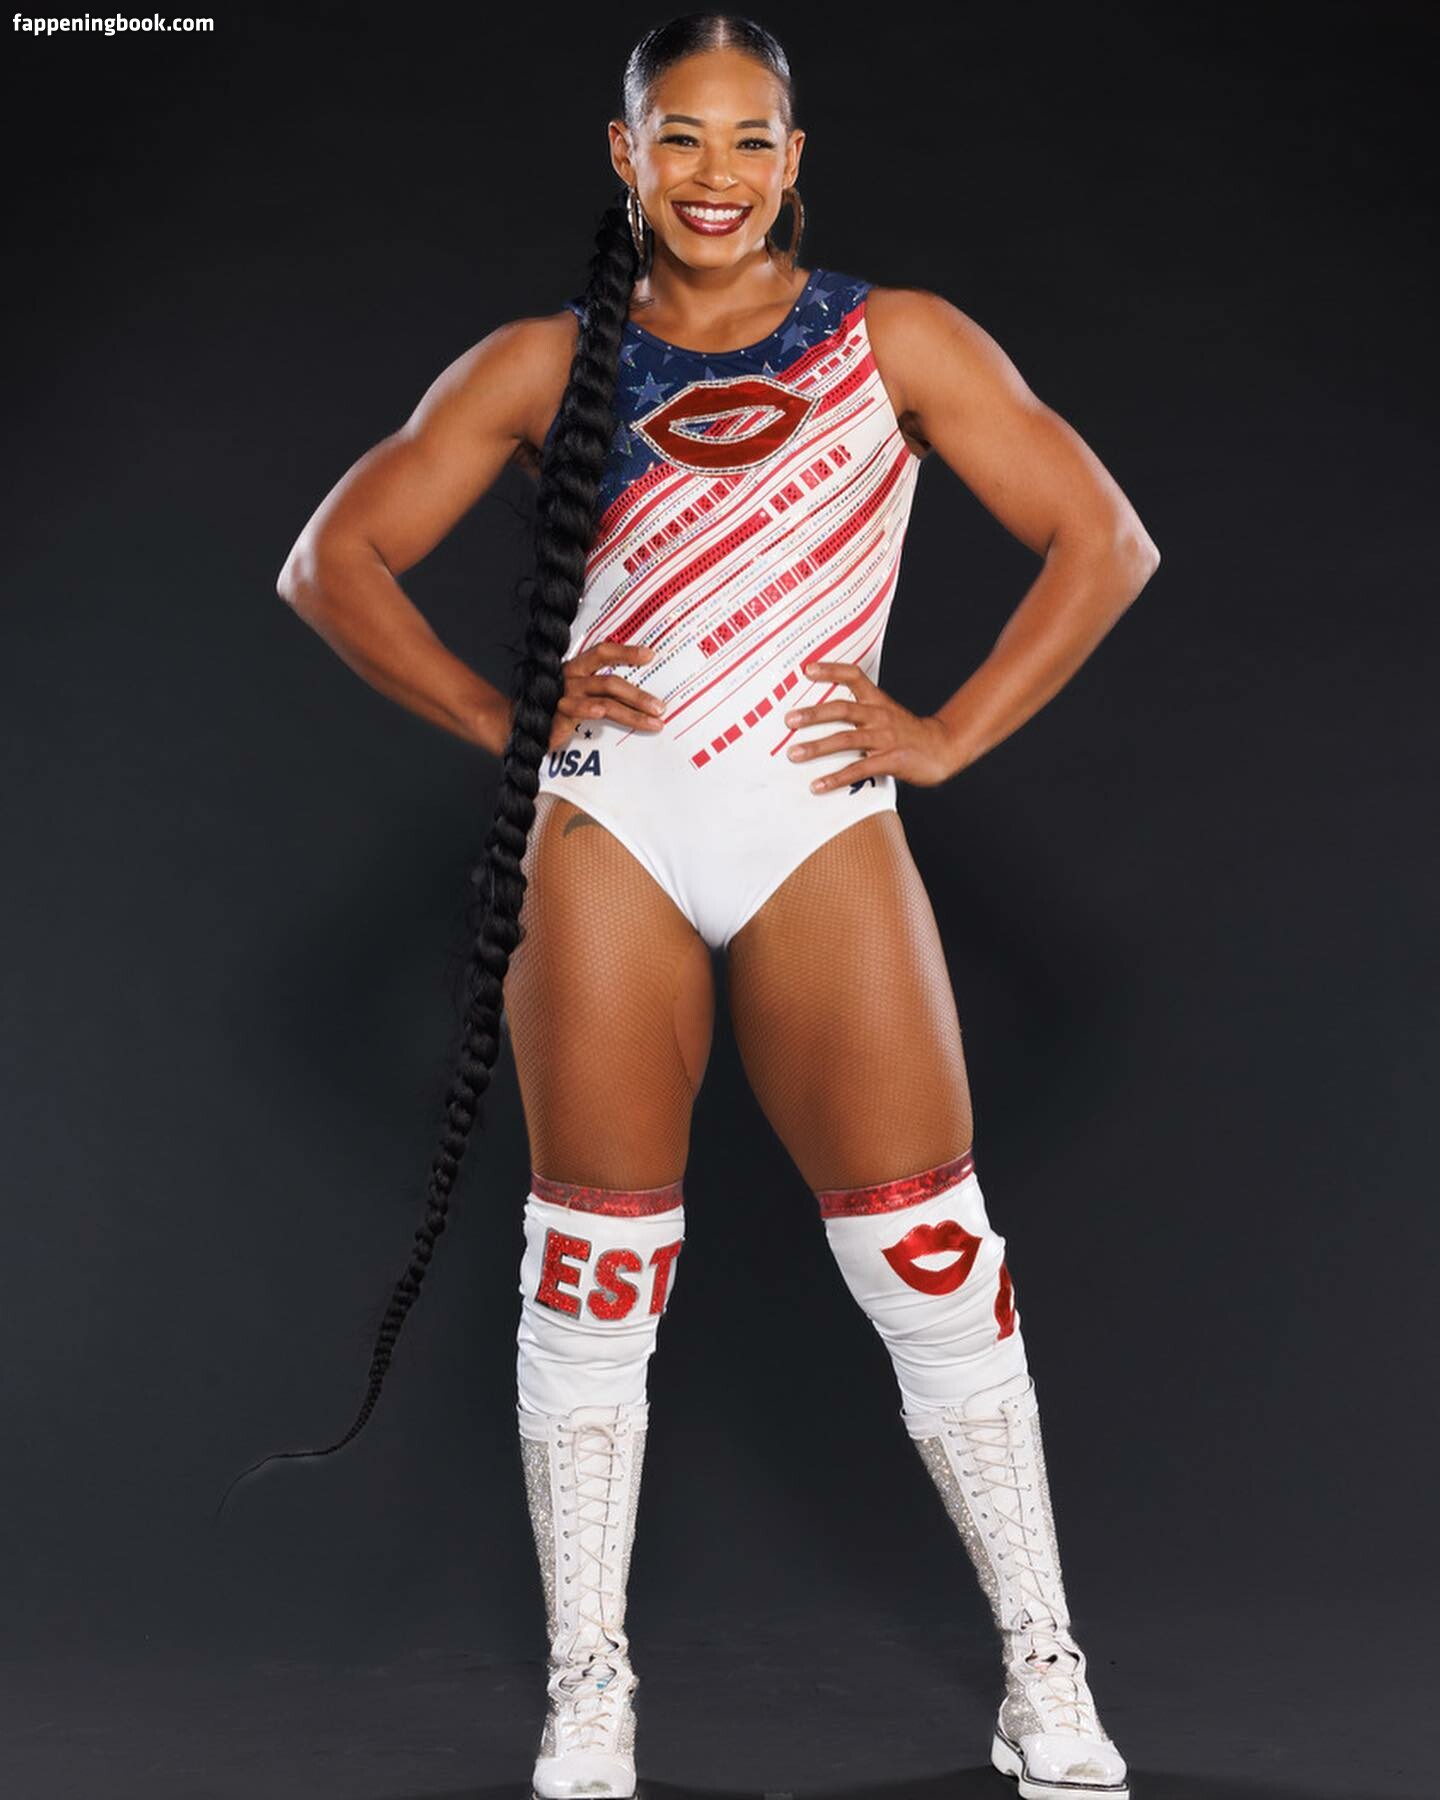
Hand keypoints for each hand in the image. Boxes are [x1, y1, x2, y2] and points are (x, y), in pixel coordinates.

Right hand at [549, 640, 664, 752]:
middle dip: (638, 695)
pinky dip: (588, 710)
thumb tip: (642, 699)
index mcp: (579, 668)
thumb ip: (604, 692)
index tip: (650, 655)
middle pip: (610, 681)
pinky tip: (599, 713)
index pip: (603, 653)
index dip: (626, 652)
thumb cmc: (559, 709)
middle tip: (660, 707)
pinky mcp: (557, 714)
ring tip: (652, 722)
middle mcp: (572, 678)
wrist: (525, 726)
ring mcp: (565, 696)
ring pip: (603, 700)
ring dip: (631, 712)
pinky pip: (576, 710)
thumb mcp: (582, 695)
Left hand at [783, 660, 956, 791]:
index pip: (854, 676)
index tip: (807, 669)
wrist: (944, 748)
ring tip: (794, 754)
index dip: (831, 670)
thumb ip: (860, 711)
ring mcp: (885, 738)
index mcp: (878, 701)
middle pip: (843, 709)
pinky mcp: (891, 760)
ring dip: (817, 747)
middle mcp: (879, 715)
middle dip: (813, 714)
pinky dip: (836, 778)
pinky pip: (859, 769)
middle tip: (789, 720)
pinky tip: (818, 785)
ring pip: (846, 739)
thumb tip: (823, 713)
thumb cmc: (909, 733)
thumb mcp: (886, 713)